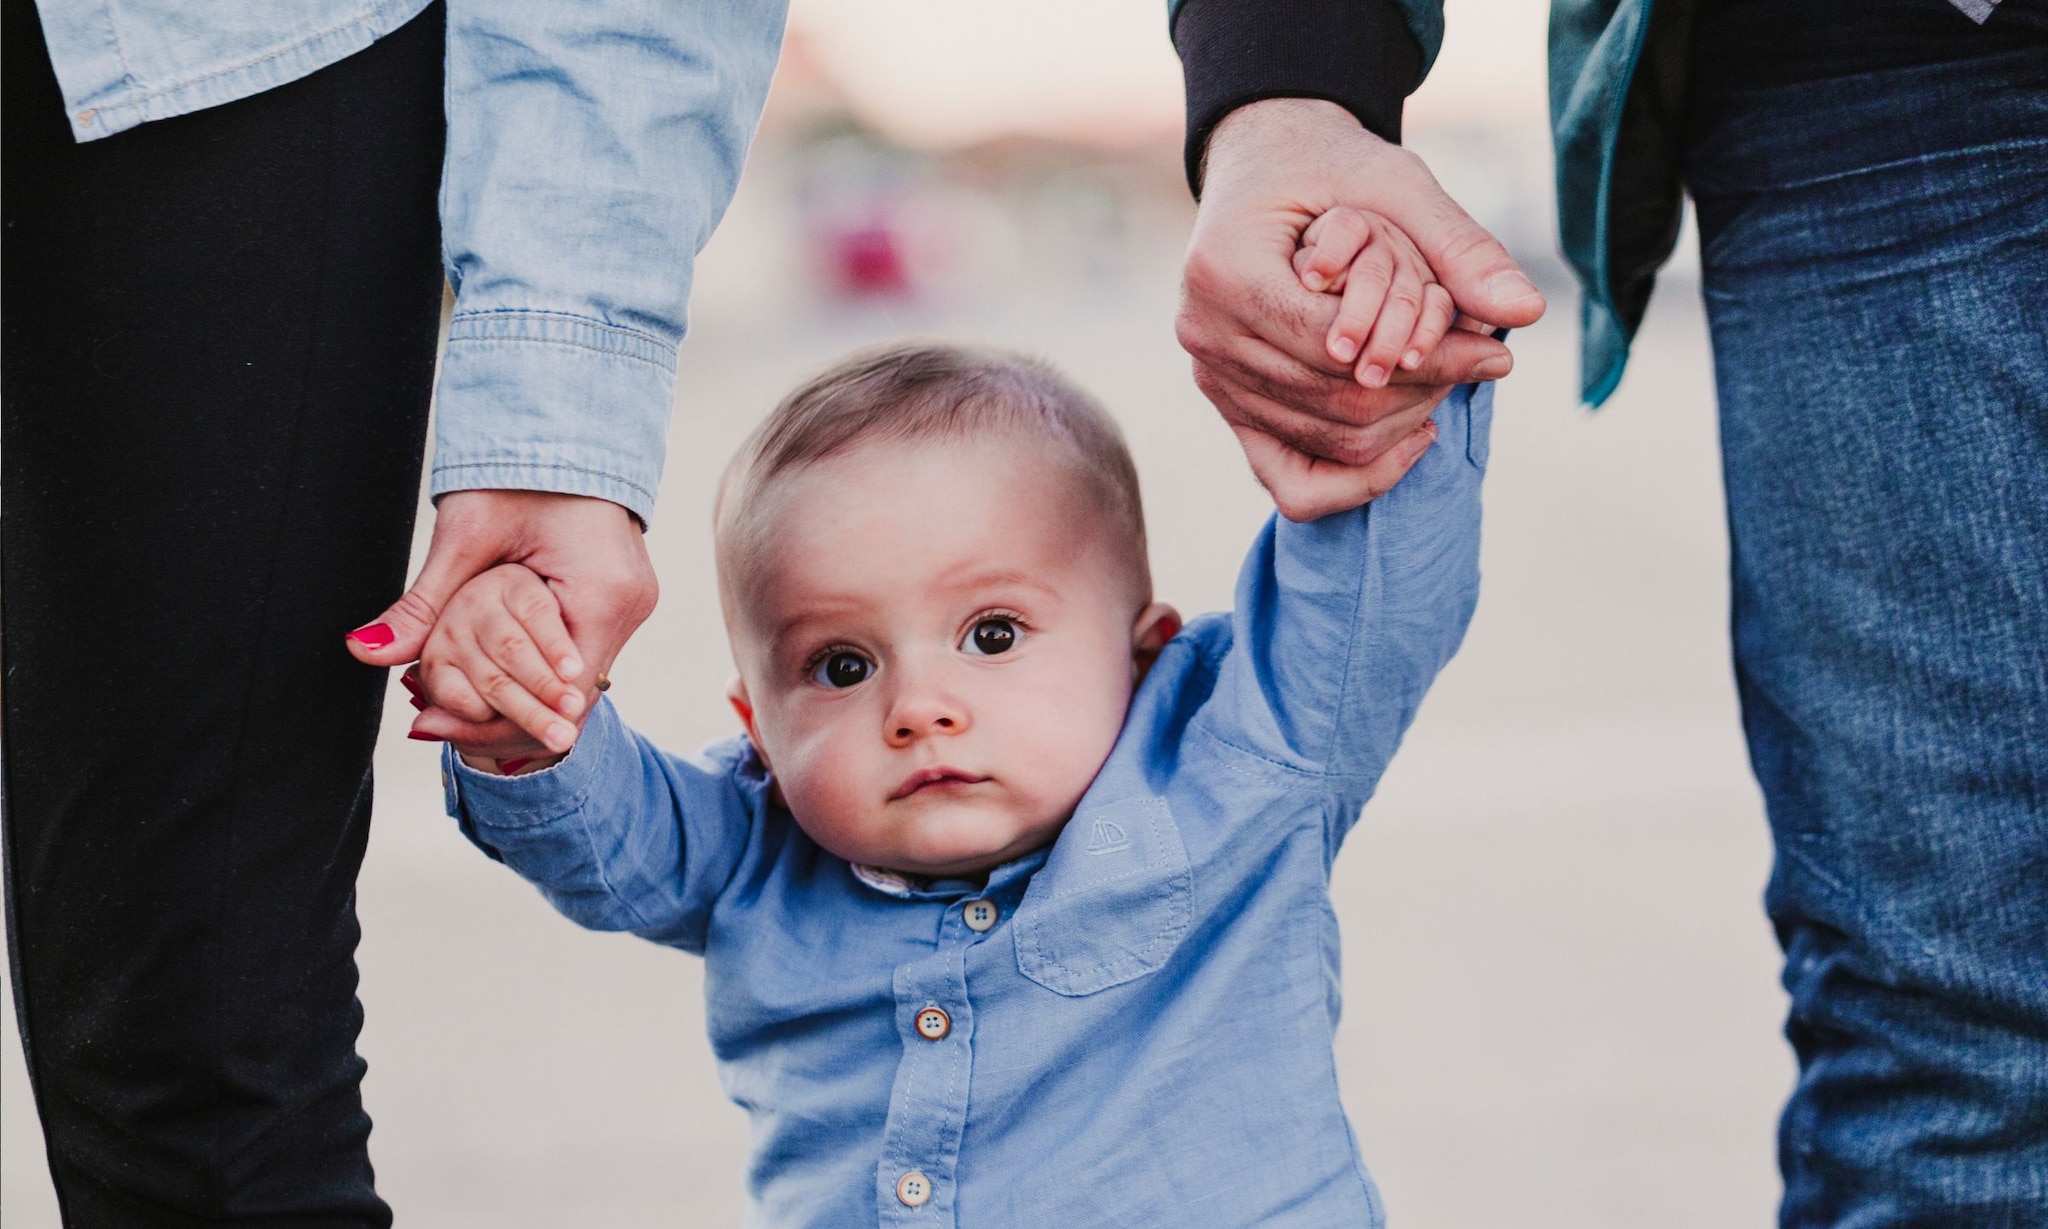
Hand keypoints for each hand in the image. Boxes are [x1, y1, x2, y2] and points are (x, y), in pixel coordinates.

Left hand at [346, 489, 657, 755]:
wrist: (563, 428)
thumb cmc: (518, 472)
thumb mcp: (464, 537)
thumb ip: (425, 604)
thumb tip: (367, 650)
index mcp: (603, 594)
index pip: (564, 690)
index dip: (512, 718)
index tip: (455, 734)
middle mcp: (631, 605)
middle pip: (575, 689)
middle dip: (514, 709)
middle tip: (445, 729)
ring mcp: (634, 600)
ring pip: (581, 671)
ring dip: (530, 686)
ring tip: (466, 705)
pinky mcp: (625, 594)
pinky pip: (584, 644)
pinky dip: (545, 660)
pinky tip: (504, 668)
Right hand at [1178, 99, 1545, 520]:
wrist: (1263, 164)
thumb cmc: (1327, 162)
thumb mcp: (1396, 183)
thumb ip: (1460, 247)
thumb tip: (1527, 311)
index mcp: (1225, 269)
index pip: (1336, 347)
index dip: (1424, 359)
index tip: (1494, 350)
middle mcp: (1202, 331)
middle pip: (1331, 401)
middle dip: (1421, 392)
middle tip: (1485, 364)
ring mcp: (1207, 373)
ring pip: (1323, 440)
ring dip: (1401, 424)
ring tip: (1451, 385)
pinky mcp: (1225, 400)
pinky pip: (1291, 476)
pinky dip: (1358, 474)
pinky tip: (1410, 433)